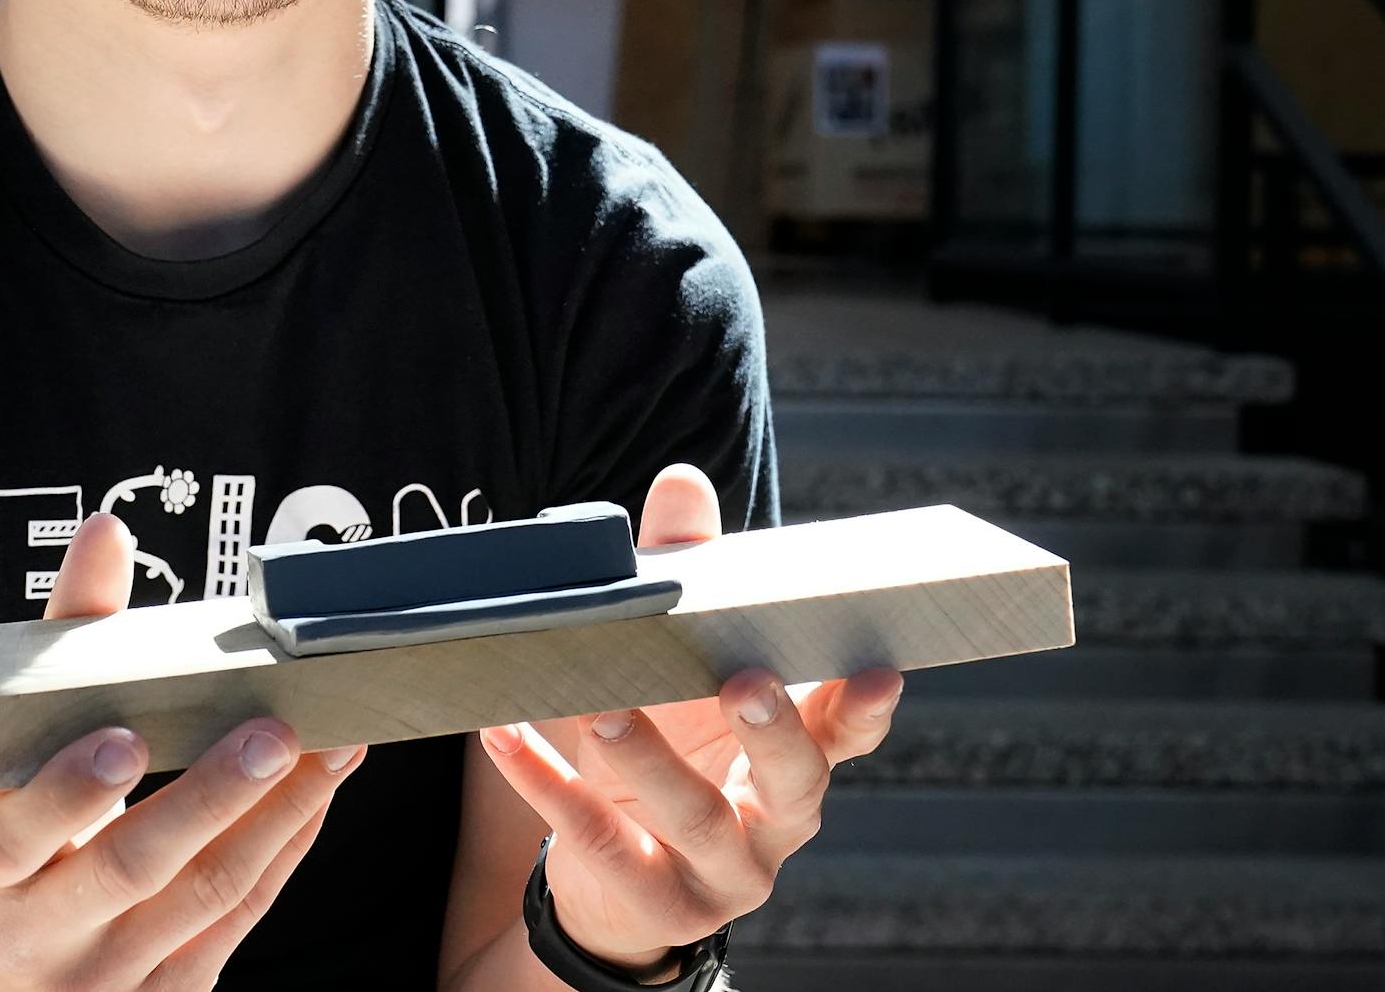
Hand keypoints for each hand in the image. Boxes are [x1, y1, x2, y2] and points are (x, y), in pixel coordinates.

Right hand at [0, 511, 366, 988]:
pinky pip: (236, 924)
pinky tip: (321, 791)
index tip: (125, 739)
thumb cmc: (18, 822)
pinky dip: (284, 850)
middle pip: (130, 867)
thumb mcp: (12, 744)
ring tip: (332, 743)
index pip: (21, 830)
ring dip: (278, 815)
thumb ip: (66, 635)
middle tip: (275, 731)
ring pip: (203, 897)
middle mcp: (37, 934)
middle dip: (208, 798)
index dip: (70, 790)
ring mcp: (103, 982)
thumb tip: (106, 529)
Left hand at [476, 466, 902, 972]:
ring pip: (696, 817)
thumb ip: (688, 580)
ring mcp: (719, 873)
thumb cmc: (667, 746)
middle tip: (742, 680)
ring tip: (602, 710)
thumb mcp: (678, 669)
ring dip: (649, 759)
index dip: (863, 706)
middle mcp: (773, 823)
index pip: (846, 733)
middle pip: (793, 780)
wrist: (614, 882)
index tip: (877, 669)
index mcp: (794, 760)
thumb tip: (682, 482)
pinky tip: (507, 737)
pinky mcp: (652, 901)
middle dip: (772, 729)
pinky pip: (597, 840)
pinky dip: (548, 786)